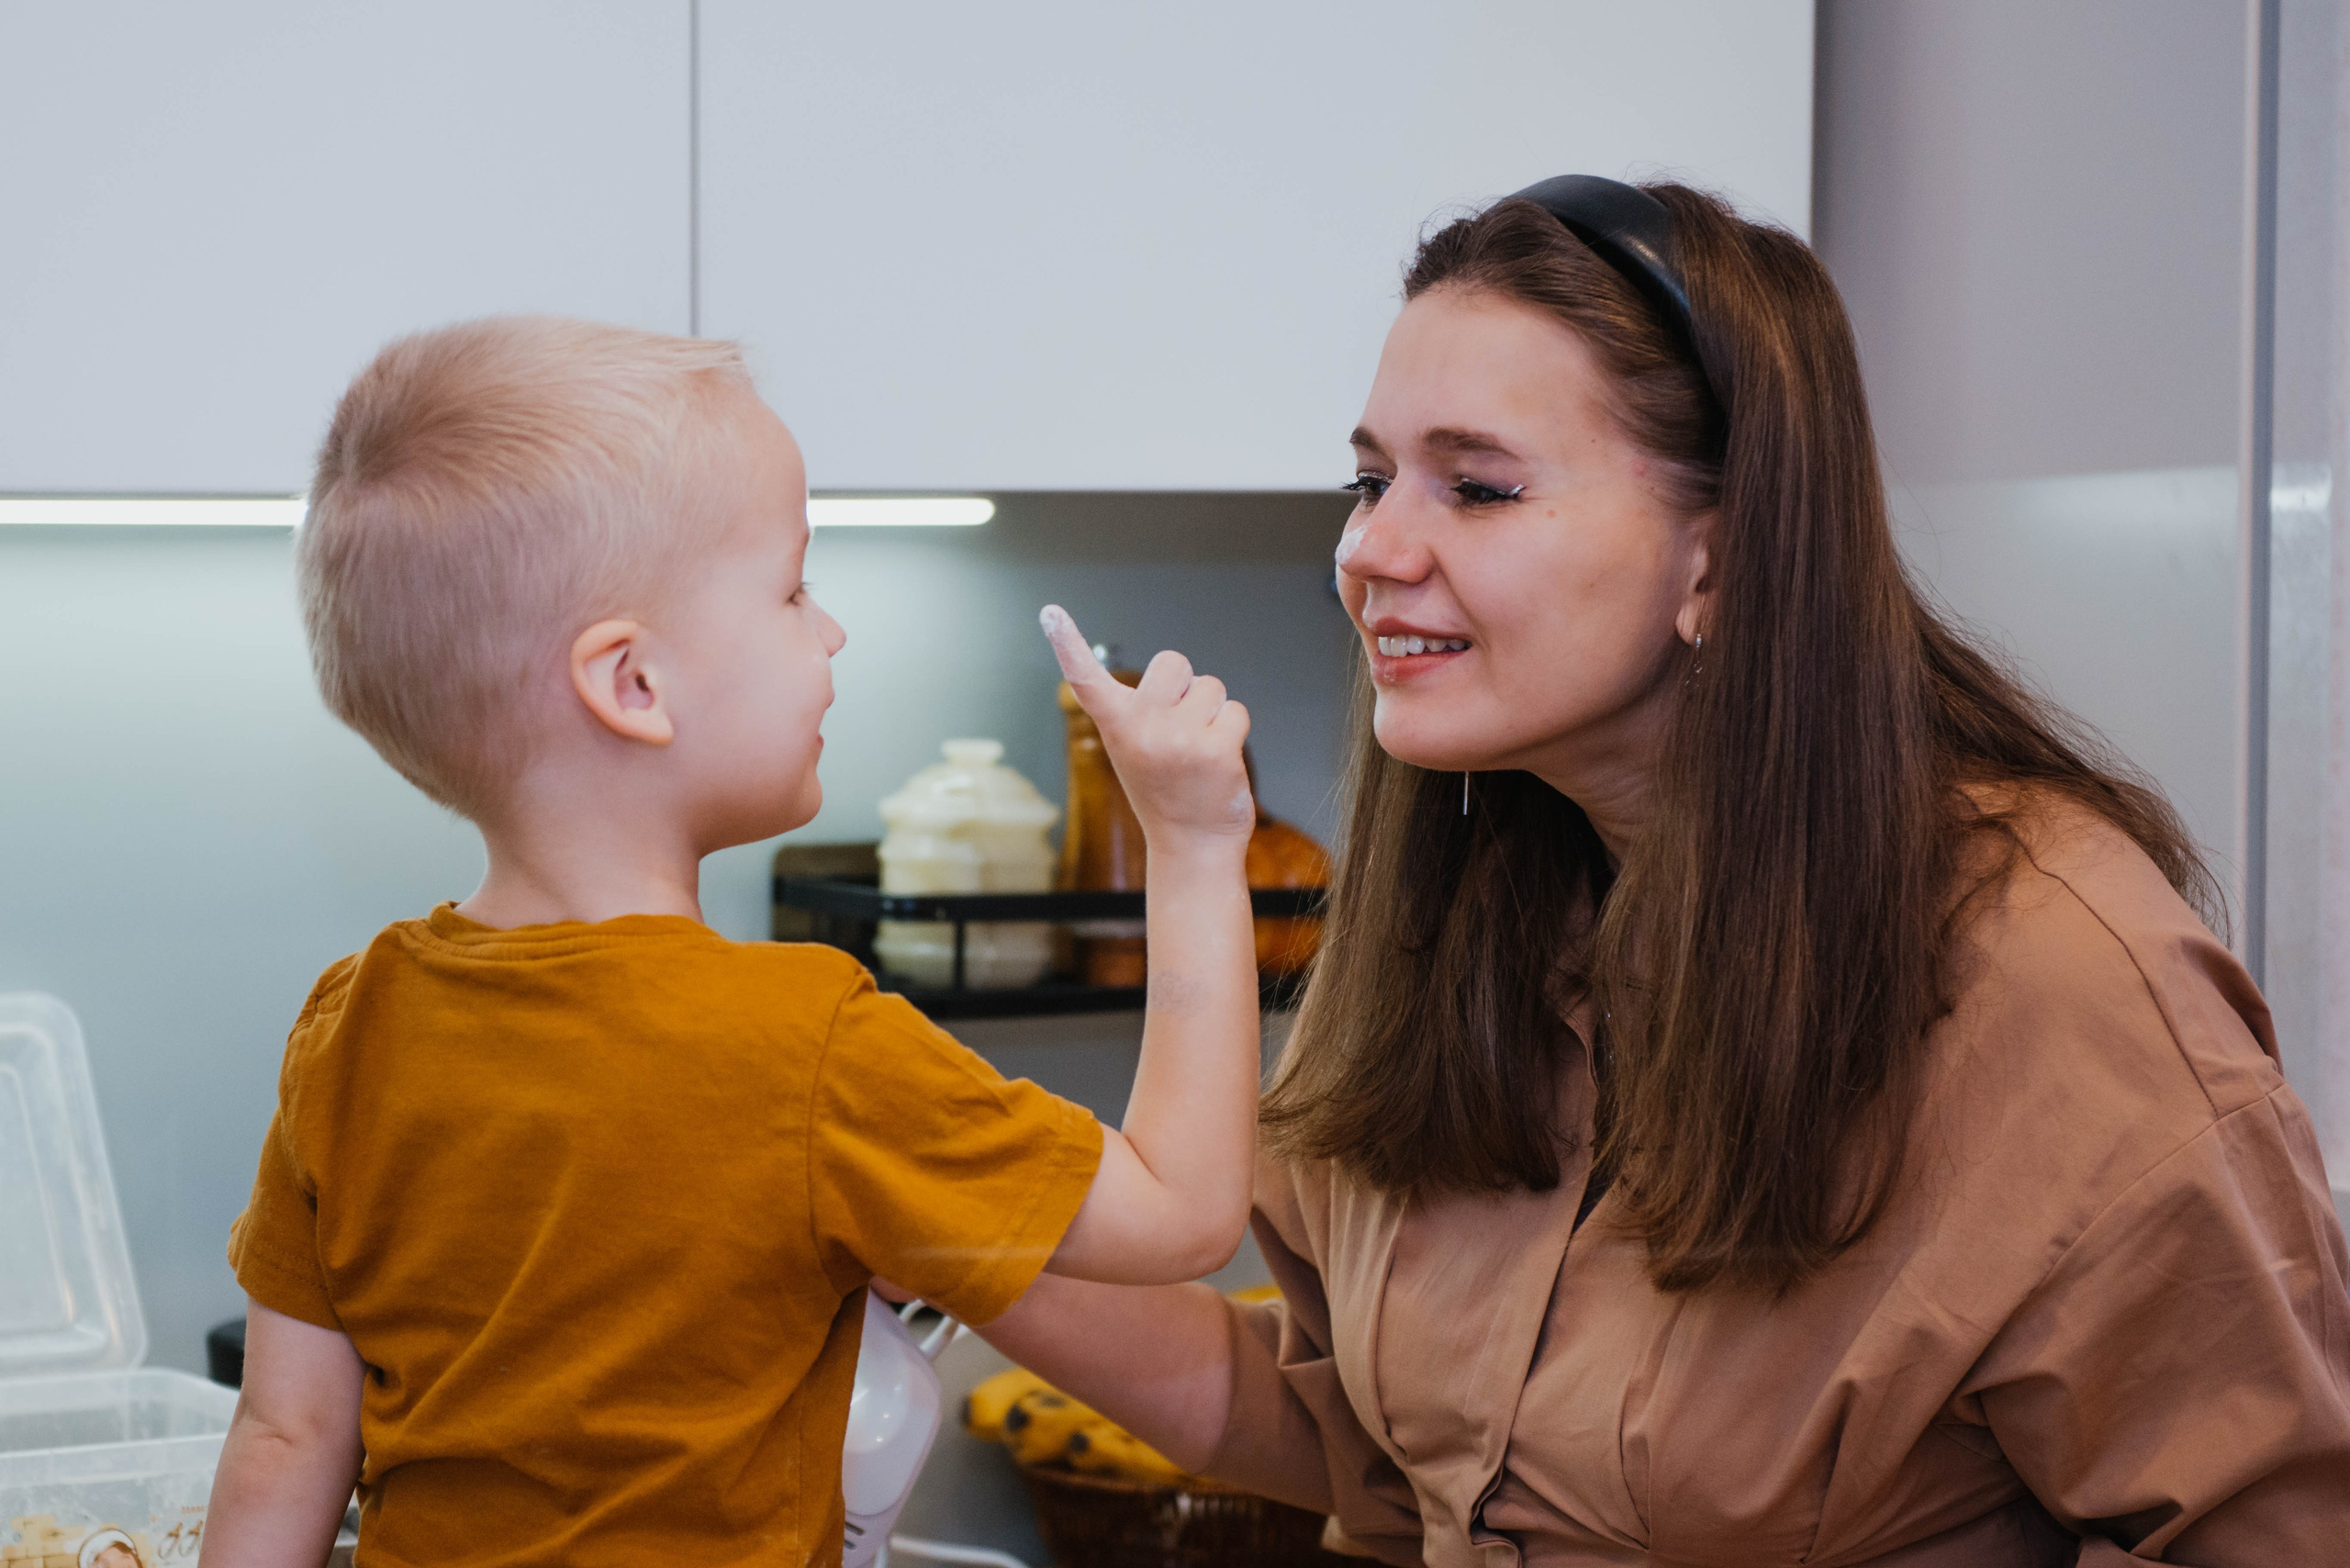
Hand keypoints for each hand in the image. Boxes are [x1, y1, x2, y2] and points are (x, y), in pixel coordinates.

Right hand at [1039, 606, 1253, 855]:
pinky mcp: (1216, 750)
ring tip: (1198, 750)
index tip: (1049, 612)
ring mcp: (1179, 739)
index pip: (1087, 679)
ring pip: (1210, 686)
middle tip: (1179, 727)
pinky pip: (1235, 711)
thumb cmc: (1165, 790)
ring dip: (1213, 712)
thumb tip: (1176, 673)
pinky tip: (1218, 762)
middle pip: (1173, 662)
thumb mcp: (1133, 749)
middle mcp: (1142, 729)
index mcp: (1116, 726)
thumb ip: (1142, 710)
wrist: (1192, 844)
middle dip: (1184, 685)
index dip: (1068, 643)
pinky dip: (1233, 731)